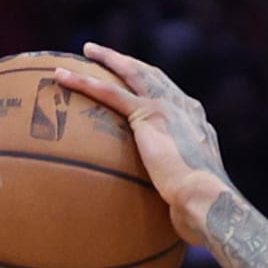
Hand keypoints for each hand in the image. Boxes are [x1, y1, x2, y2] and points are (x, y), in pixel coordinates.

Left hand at [56, 44, 231, 242]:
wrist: (205, 200)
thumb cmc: (202, 210)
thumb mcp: (193, 195)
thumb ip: (180, 192)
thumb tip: (174, 215)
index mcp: (197, 124)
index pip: (173, 98)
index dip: (157, 88)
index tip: (144, 85)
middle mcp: (183, 108)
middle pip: (152, 76)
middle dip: (130, 64)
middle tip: (107, 56)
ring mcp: (165, 107)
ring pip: (130, 74)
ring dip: (107, 60)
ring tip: (85, 52)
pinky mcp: (147, 115)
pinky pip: (108, 93)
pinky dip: (83, 83)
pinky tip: (62, 76)